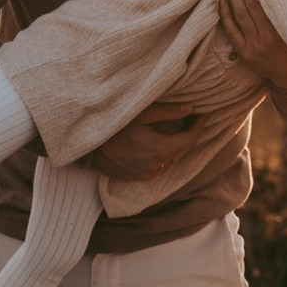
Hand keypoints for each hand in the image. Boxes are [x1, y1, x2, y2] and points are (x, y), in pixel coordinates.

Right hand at [90, 102, 205, 179]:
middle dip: (185, 133)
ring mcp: (145, 174)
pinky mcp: (135, 178)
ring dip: (172, 145)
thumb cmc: (113, 124)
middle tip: (188, 116)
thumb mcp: (142, 113)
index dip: (198, 125)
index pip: (190, 139)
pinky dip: (160, 156)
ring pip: (168, 159)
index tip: (202, 113)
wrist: (85, 144)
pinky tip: (154, 143)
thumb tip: (191, 108)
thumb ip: (169, 111)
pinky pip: (156, 167)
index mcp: (160, 150)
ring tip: (171, 128)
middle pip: (179, 149)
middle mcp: (156, 166)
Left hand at [219, 0, 286, 88]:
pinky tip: (222, 2)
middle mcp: (263, 40)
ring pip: (238, 17)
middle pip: (247, 8)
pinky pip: (231, 31)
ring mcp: (251, 47)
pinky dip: (225, 15)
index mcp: (278, 33)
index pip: (260, 5)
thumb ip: (285, 13)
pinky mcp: (244, 54)